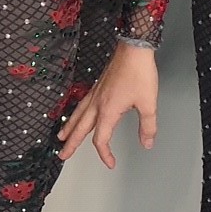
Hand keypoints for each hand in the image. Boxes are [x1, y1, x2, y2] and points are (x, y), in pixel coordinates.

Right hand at [59, 41, 158, 166]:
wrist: (134, 48)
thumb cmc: (139, 73)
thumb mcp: (148, 103)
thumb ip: (147, 126)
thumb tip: (147, 143)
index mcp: (107, 110)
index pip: (101, 139)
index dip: (104, 154)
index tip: (111, 163)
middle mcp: (97, 103)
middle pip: (80, 129)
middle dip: (71, 144)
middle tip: (63, 155)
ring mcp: (95, 94)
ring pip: (77, 115)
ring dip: (69, 128)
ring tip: (62, 136)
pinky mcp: (97, 86)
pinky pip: (81, 104)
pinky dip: (75, 113)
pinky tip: (76, 113)